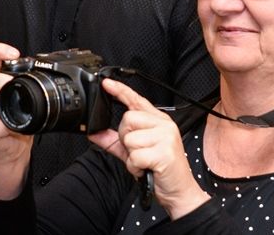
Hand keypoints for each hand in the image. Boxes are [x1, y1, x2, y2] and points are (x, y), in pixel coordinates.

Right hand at [0, 42, 33, 199]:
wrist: (10, 146)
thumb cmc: (17, 116)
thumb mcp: (20, 93)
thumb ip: (26, 79)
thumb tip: (46, 67)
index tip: (14, 53)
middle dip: (3, 81)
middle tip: (16, 86)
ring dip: (1, 103)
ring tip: (12, 106)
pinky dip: (5, 126)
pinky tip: (11, 128)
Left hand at [89, 78, 208, 220]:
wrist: (179, 190)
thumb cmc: (159, 169)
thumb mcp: (134, 152)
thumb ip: (114, 141)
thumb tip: (94, 133)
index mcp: (158, 120)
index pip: (136, 100)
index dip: (120, 90)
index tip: (106, 83)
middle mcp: (163, 124)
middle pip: (128, 119)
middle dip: (126, 139)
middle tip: (138, 152)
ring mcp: (166, 136)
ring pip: (130, 139)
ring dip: (131, 156)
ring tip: (143, 162)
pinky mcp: (164, 152)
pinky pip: (134, 156)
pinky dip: (135, 167)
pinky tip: (146, 168)